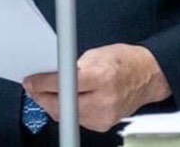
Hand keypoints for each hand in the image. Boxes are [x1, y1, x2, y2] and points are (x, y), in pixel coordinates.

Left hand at [22, 43, 170, 132]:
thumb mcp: (96, 54)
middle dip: (42, 97)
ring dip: (53, 104)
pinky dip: (68, 111)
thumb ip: (73, 66)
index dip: (42, 84)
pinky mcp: (103, 125)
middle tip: (33, 87)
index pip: (64, 84)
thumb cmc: (125, 61)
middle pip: (61, 105)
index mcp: (101, 77)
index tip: (31, 81)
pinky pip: (77, 120)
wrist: (148, 76)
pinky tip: (66, 101)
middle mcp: (104, 100)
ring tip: (47, 92)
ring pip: (67, 116)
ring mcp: (104, 116)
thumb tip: (51, 73)